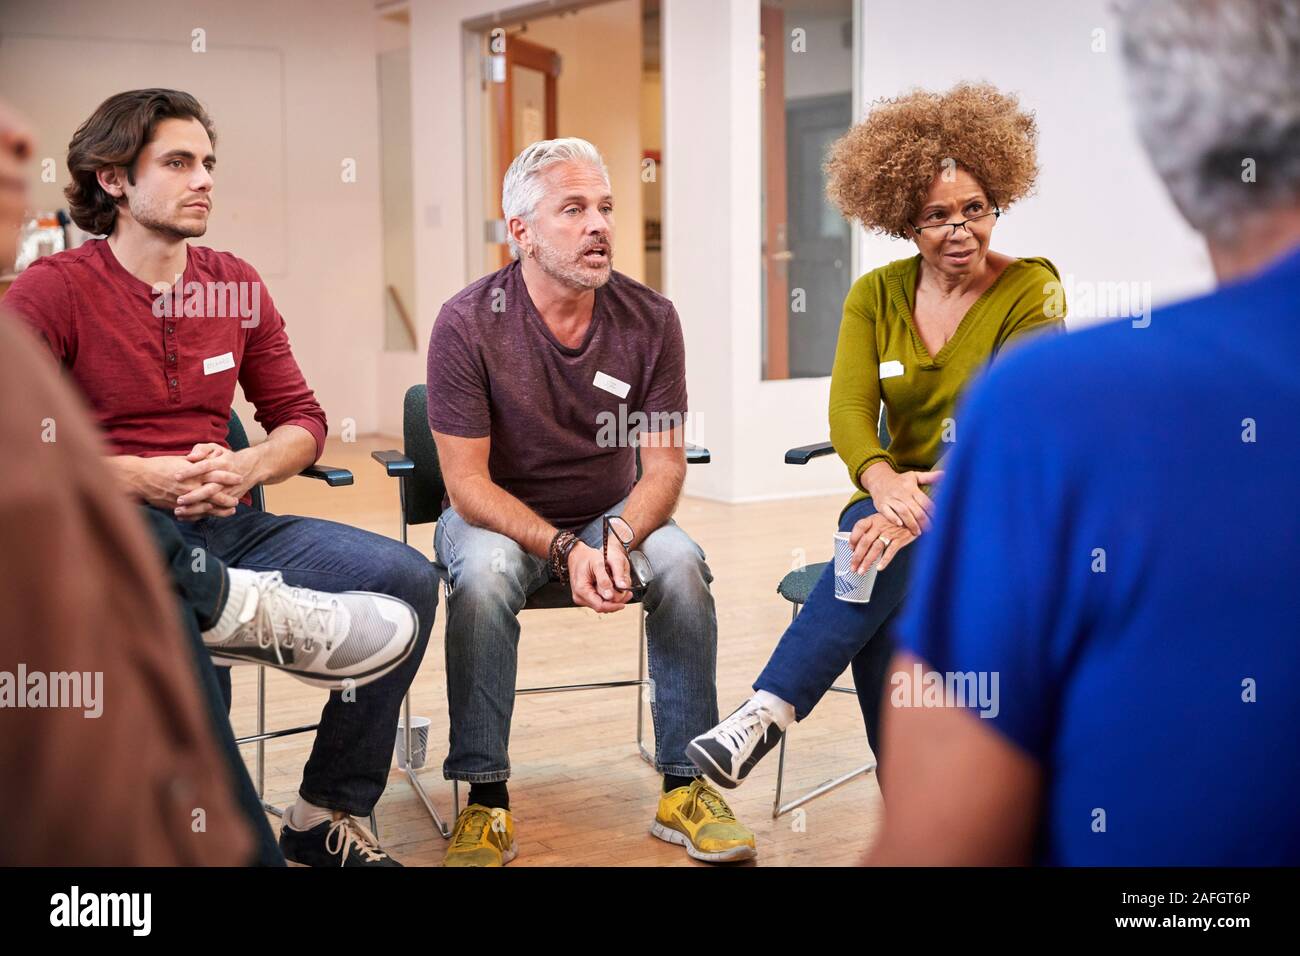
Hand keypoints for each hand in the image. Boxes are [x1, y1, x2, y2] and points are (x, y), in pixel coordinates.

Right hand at [117, 454, 241, 517]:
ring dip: (220, 509)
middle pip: (215, 493)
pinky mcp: (176, 506)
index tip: (239, 477)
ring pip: (207, 506)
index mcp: (193, 472)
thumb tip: (204, 461)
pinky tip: (211, 516)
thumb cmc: (158, 465)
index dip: (229, 476)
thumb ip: (193, 463)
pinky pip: (193, 513)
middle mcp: (191, 486)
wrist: (139, 478)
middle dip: (228, 497)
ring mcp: (184, 498)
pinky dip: (204, 515)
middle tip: (238, 500)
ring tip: (230, 510)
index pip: (216, 474)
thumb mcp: (179, 460)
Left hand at [171, 442, 260, 519]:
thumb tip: (190, 457)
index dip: (191, 471)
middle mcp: (225, 480)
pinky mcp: (228, 501)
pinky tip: (185, 517)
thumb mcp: (216, 448)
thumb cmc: (227, 458)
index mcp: (221, 464)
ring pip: (212, 503)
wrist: (251, 468)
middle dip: (194, 496)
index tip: (176, 476)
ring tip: (178, 511)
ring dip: (195, 509)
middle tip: (178, 500)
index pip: (205, 467)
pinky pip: (214, 511)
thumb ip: (202, 449)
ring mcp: (228, 492)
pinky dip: (200, 515)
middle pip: (209, 489)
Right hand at [567, 542, 630, 613]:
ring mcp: (582, 597)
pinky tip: (614, 589)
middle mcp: (580, 596)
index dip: (613, 606)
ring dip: (612, 600)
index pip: (600, 606)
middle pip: (601, 607)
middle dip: (615, 602)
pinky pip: (598, 600)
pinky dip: (607, 596)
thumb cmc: (586, 557)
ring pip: (601, 605)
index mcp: (582, 590)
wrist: (577, 555)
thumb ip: (604, 580)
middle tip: (627, 594)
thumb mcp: (598, 564)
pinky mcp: (585, 596)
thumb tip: (610, 596)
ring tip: (622, 590)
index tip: (623, 602)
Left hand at [848, 513, 916, 572]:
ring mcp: (890, 532)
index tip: (850, 549)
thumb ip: (869, 530)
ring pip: (876, 548)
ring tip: (862, 571)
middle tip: (853, 567)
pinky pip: (891, 551)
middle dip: (857, 557)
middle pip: (865, 542)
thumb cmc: (894, 520)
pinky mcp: (900, 539)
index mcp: (873, 519)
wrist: (913, 516)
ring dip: (867, 561)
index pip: (859, 527)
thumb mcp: (880, 519)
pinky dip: (884, 560)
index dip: (853, 538)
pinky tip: (879, 567)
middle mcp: (880, 525)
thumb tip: (856, 546)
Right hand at [863, 463, 942, 534]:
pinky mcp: (881, 504)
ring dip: (911, 523)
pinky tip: (900, 524)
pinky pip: (887, 512)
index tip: (939, 520)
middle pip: (915, 509)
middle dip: (924, 521)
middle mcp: (901, 493)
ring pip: (903, 512)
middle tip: (930, 530)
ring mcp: (890, 499)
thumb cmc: (900, 480)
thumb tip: (945, 474)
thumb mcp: (914, 476)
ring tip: (918, 532)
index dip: (932, 512)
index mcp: (911, 488)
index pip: (924, 501)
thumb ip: (929, 477)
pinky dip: (893, 518)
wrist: (878, 479)